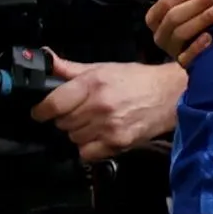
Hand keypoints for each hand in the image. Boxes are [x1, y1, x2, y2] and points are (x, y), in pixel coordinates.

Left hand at [30, 57, 184, 161]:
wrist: (171, 95)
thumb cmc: (138, 80)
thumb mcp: (104, 68)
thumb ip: (71, 69)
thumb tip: (46, 60)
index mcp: (93, 83)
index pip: (53, 104)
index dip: (42, 110)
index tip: (41, 112)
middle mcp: (99, 105)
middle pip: (62, 122)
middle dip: (67, 118)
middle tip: (82, 111)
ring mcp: (108, 126)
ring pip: (73, 138)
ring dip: (79, 132)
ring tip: (96, 122)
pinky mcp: (117, 143)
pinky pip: (86, 152)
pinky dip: (90, 147)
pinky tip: (101, 135)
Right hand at [148, 0, 212, 66]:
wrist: (196, 48)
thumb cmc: (186, 14)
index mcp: (154, 16)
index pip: (166, 2)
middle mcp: (159, 34)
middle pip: (174, 17)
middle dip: (197, 4)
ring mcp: (171, 51)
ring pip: (181, 34)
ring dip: (201, 20)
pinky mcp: (184, 65)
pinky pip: (187, 57)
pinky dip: (198, 47)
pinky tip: (210, 38)